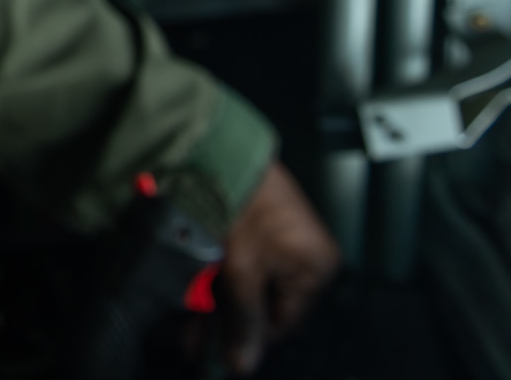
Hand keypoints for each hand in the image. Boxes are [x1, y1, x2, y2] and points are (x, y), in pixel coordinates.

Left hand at [214, 162, 338, 371]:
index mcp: (316, 268)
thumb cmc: (240, 202)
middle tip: (196, 334)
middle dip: (230, 317)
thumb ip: (244, 320)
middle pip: (267, 302)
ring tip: (194, 308)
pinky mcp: (266, 223)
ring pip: (253, 282)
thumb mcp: (242, 271)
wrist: (223, 151)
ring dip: (224, 296)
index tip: (216, 349)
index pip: (284, 321)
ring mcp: (288, 237)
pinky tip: (201, 281)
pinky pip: (248, 260)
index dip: (248, 336)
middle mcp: (309, 254)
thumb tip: (244, 362)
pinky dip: (226, 272)